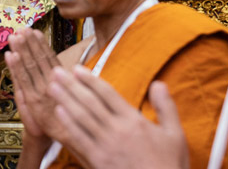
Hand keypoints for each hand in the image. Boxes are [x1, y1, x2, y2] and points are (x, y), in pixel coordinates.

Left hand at [5, 29, 60, 138]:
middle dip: (29, 43)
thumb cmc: (64, 116)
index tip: (35, 31)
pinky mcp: (30, 100)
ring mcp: (39, 91)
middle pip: (38, 59)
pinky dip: (15, 68)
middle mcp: (50, 83)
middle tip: (22, 29)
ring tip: (15, 37)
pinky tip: (10, 56)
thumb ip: (63, 80)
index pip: (50, 57)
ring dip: (21, 50)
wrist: (59, 137)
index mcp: (60, 80)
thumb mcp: (69, 95)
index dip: (42, 44)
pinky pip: (22, 81)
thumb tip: (65, 65)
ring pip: (29, 67)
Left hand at [47, 66, 188, 168]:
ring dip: (65, 100)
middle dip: (71, 85)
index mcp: (134, 120)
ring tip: (52, 87)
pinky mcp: (98, 160)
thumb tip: (158, 84)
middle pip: (89, 102)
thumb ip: (166, 107)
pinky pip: (79, 138)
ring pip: (81, 117)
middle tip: (56, 71)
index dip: (90, 79)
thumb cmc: (169, 165)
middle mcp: (117, 129)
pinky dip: (68, 124)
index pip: (107, 93)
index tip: (77, 69)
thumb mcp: (175, 135)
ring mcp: (105, 145)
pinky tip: (58, 113)